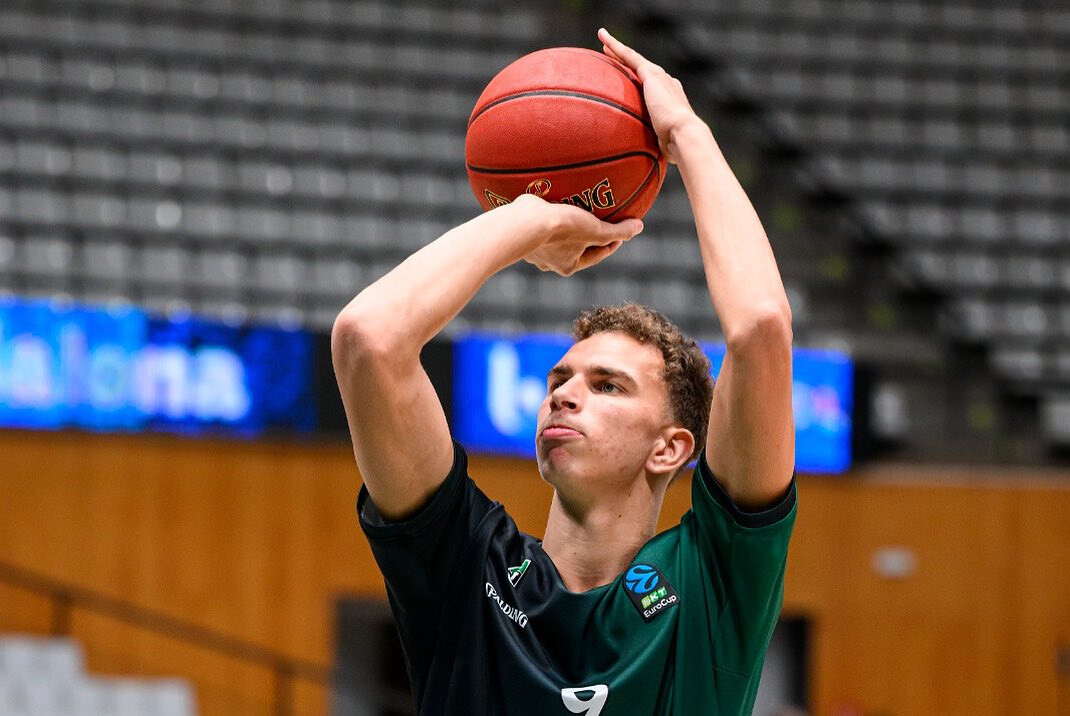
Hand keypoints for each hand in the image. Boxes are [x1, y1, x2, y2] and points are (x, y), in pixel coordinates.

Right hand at [512, 195, 642, 276]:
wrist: (522, 223)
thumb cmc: (561, 229)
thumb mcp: (595, 230)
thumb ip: (618, 231)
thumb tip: (639, 227)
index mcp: (569, 266)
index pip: (596, 255)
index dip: (611, 243)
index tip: (620, 233)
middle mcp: (551, 261)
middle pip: (575, 248)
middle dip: (586, 236)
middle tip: (596, 221)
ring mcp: (534, 249)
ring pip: (556, 238)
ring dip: (565, 228)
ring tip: (573, 211)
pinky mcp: (522, 233)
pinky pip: (539, 225)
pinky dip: (546, 218)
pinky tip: (550, 203)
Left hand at [598, 28, 704, 163]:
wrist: (685, 135)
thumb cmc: (677, 148)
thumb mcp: (663, 146)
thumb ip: (655, 148)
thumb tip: (648, 166)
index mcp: (671, 99)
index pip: (651, 88)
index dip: (639, 82)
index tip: (629, 79)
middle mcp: (666, 84)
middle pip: (640, 69)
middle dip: (626, 60)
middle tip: (611, 53)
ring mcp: (659, 77)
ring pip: (633, 58)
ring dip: (618, 49)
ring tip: (603, 39)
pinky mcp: (650, 74)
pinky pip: (629, 56)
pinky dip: (615, 46)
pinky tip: (603, 38)